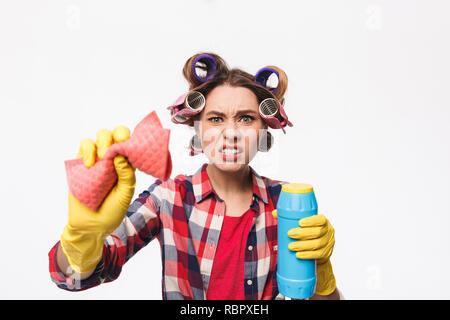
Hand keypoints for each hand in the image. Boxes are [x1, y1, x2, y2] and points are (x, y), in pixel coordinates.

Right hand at [60, 126, 135, 272]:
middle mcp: (113, 159)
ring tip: (103, 158)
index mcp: (127, 165)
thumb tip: (121, 155)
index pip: (132, 143)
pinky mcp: (81, 162)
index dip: (133, 139)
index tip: (131, 145)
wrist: (90, 225)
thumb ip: (126, 175)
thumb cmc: (112, 211)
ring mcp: (97, 159)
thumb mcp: (125, 195)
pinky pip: (84, 145)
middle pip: (117, 134)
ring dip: (104, 142)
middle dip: (118, 136)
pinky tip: (90, 164)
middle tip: (116, 151)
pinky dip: (87, 150)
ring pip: (101, 135)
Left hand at [287, 214, 334, 263]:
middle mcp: (328, 231)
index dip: (311, 221)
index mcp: (323, 221)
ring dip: (303, 246)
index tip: (299, 223)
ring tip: (291, 246)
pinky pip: (318, 254)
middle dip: (302, 234)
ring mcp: (328, 243)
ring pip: (317, 244)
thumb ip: (289, 217)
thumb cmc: (309, 232)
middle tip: (290, 234)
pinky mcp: (326, 253)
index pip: (320, 219)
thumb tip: (275, 213)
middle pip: (317, 232)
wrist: (319, 248)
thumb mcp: (303, 224)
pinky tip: (299, 255)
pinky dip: (307, 255)